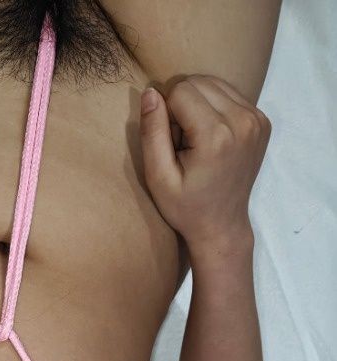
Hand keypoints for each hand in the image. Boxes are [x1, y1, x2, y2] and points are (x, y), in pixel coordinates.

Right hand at [139, 75, 270, 253]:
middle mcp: (243, 121)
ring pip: (214, 84)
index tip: (172, 144)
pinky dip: (214, 108)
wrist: (221, 225)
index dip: (167, 114)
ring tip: (197, 140)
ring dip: (198, 104)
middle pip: (198, 81)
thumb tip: (150, 92)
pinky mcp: (263, 120)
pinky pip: (229, 94)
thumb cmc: (185, 207)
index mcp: (217, 136)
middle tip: (183, 143)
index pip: (181, 90)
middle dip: (183, 105)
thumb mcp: (157, 176)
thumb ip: (152, 132)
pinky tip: (211, 137)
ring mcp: (257, 119)